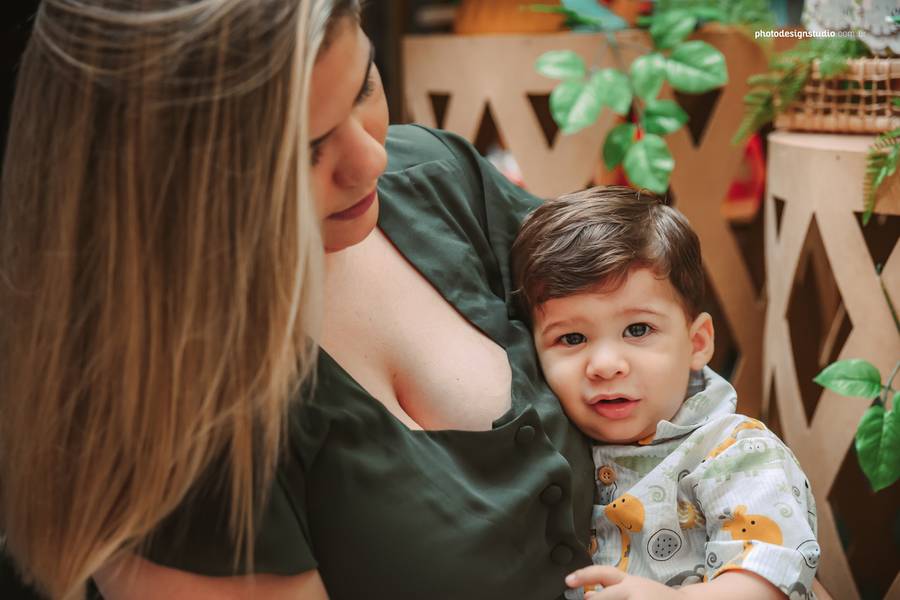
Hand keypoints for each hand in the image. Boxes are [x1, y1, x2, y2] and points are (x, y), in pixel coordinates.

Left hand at [565, 566, 687, 599]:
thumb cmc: (655, 597)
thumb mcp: (632, 589)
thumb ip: (610, 590)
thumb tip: (586, 594)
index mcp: (628, 581)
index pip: (603, 573)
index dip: (584, 575)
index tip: (568, 580)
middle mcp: (633, 589)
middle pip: (605, 596)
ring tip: (616, 599)